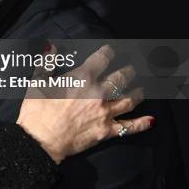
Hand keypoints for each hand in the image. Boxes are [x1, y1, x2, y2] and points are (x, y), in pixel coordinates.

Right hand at [16, 45, 153, 163]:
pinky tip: (151, 120)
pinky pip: (129, 127)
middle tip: (132, 69)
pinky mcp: (106, 131)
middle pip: (120, 79)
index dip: (108, 53)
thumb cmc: (36, 110)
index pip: (101, 59)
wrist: (40, 140)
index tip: (111, 50)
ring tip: (142, 89)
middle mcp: (98, 92)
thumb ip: (46, 63)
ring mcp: (105, 112)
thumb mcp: (37, 82)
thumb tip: (50, 48)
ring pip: (129, 100)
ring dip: (137, 93)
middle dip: (128, 72)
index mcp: (82, 77)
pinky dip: (141, 123)